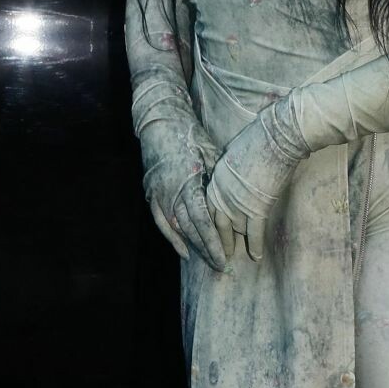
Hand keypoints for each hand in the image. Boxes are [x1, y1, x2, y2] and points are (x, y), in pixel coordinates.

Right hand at [144, 146, 235, 270]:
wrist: (160, 122)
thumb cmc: (190, 136)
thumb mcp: (210, 156)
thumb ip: (218, 182)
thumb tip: (237, 204)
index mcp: (188, 183)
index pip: (203, 221)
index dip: (214, 242)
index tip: (226, 257)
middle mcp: (171, 193)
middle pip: (191, 229)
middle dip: (208, 249)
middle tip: (223, 266)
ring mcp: (158, 195)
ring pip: (178, 228)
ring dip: (194, 246)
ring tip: (209, 260)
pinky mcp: (151, 194)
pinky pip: (162, 222)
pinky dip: (174, 239)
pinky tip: (186, 252)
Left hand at [205, 99, 307, 262]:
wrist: (277, 138)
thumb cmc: (259, 140)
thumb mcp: (234, 154)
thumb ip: (230, 172)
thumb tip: (234, 178)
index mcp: (215, 180)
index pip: (208, 208)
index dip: (208, 224)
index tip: (208, 234)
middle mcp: (222, 194)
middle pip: (217, 224)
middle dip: (217, 241)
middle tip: (218, 254)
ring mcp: (238, 202)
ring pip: (235, 229)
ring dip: (236, 243)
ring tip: (233, 255)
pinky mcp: (257, 207)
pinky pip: (255, 232)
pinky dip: (256, 246)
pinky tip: (256, 257)